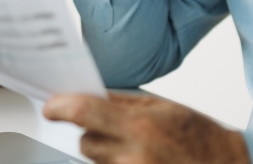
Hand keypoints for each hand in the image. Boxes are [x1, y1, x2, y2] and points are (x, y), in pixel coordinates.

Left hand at [43, 92, 249, 163]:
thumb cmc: (200, 139)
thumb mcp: (164, 108)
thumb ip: (123, 102)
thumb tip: (88, 95)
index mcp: (140, 125)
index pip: (84, 112)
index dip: (61, 107)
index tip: (51, 107)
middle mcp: (132, 154)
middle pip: (85, 141)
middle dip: (93, 132)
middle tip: (117, 129)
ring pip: (96, 159)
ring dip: (106, 151)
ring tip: (139, 148)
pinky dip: (117, 163)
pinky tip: (142, 158)